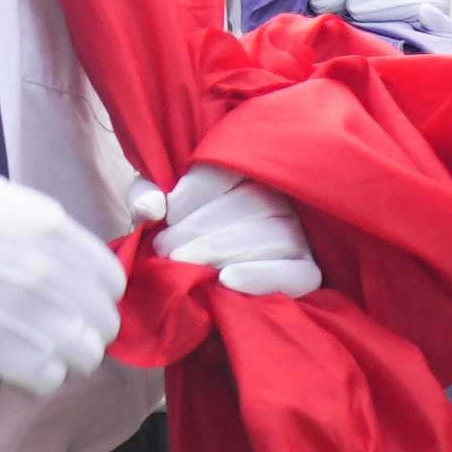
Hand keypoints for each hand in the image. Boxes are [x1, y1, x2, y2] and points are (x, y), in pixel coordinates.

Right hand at [0, 175, 126, 396]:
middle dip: (79, 328)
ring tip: (26, 350)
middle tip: (43, 329)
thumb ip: (39, 226)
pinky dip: (34, 378)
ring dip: (61, 357)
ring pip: (87, 356)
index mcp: (57, 231)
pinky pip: (52, 381)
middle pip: (104, 322)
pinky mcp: (17, 358)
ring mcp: (43, 319)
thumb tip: (58, 251)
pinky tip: (7, 363)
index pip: (111, 280)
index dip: (92, 295)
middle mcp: (61, 275)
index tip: (69, 303)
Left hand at [158, 162, 321, 297]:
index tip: (166, 215)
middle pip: (251, 203)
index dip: (195, 192)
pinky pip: (296, 273)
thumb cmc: (176, 225)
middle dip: (199, 229)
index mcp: (247, 170)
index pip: (230, 170)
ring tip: (184, 264)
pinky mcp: (306, 271)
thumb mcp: (157, 202)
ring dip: (221, 251)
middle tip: (165, 250)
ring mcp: (298, 234)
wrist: (197, 271)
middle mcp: (280, 198)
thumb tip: (149, 208)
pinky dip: (261, 276)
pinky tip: (226, 281)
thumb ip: (146, 194)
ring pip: (270, 236)